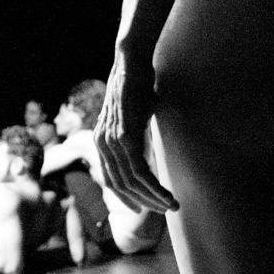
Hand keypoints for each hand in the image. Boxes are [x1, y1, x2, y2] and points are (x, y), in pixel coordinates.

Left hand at [94, 56, 177, 213]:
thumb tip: (147, 150)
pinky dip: (155, 187)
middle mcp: (102, 144)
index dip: (127, 197)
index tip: (144, 208)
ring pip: (132, 182)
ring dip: (154, 198)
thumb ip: (134, 135)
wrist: (131, 63)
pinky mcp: (125, 137)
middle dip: (145, 202)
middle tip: (166, 210)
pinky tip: (168, 194)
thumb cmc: (136, 87)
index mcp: (101, 141)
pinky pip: (140, 171)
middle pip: (121, 186)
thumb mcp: (132, 116)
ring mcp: (112, 142)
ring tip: (173, 206)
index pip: (111, 180)